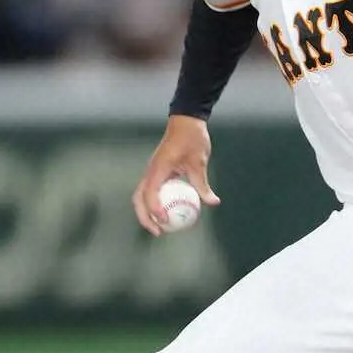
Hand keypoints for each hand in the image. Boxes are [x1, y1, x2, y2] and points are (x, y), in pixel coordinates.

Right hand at [132, 115, 220, 235]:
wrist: (186, 121)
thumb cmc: (192, 139)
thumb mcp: (199, 162)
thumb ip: (202, 184)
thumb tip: (213, 202)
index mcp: (158, 168)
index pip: (150, 193)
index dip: (154, 209)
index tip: (164, 220)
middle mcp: (151, 172)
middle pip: (139, 199)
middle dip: (145, 217)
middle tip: (159, 231)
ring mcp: (152, 172)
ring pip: (142, 196)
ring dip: (148, 213)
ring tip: (161, 227)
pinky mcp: (158, 172)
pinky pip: (153, 192)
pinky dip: (156, 204)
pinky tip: (170, 213)